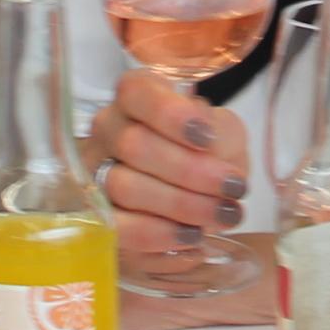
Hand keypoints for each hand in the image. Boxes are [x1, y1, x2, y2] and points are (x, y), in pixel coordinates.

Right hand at [86, 69, 246, 238]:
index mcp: (137, 98)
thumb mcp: (225, 134)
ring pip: (124, 186)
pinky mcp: (98, 218)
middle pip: (133, 144)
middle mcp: (108, 130)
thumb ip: (221, 135)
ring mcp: (96, 173)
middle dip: (189, 170)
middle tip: (233, 187)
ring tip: (222, 214)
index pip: (137, 93)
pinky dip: (160, 235)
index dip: (169, 114)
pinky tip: (192, 236)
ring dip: (181, 204)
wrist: (199, 195)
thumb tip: (211, 152)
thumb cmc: (208, 154)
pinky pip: (120, 228)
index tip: (206, 136)